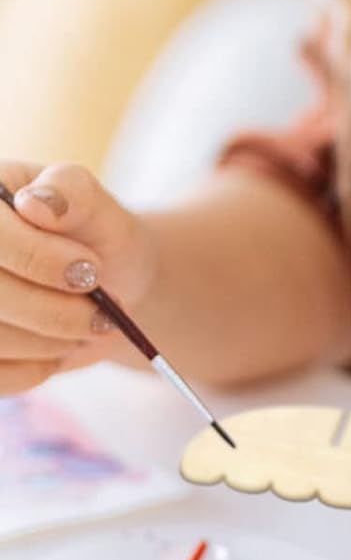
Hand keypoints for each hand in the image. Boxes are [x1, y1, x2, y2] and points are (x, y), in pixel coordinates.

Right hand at [0, 161, 156, 393]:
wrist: (102, 284)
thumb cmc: (93, 236)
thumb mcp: (95, 205)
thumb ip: (72, 191)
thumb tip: (37, 201)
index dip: (38, 259)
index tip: (90, 271)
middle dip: (55, 311)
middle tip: (103, 314)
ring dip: (52, 341)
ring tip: (87, 326)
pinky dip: (37, 368)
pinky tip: (59, 347)